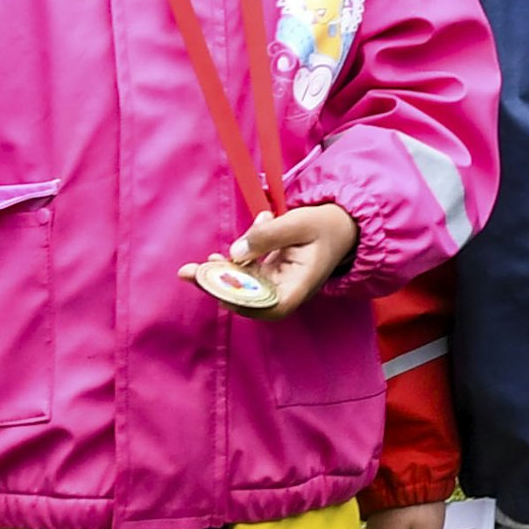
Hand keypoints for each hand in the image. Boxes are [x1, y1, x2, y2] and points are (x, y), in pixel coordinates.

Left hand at [196, 201, 358, 316]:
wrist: (340, 225)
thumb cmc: (324, 225)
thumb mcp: (299, 222)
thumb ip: (268, 235)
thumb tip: (235, 253)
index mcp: (300, 286)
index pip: (270, 306)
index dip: (242, 301)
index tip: (217, 289)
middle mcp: (286, 291)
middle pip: (249, 300)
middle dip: (216, 287)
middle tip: (188, 273)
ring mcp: (277, 285)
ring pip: (242, 289)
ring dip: (217, 278)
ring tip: (193, 268)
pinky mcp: (270, 276)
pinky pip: (245, 277)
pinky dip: (229, 267)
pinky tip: (216, 257)